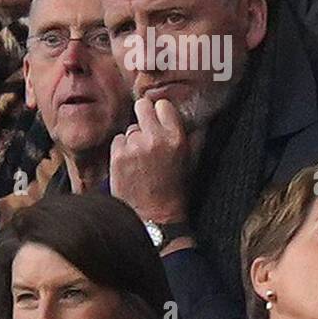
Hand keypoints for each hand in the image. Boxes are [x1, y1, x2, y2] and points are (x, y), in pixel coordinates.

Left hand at [109, 97, 191, 224]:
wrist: (154, 214)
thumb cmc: (174, 188)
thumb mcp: (191, 160)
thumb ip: (194, 136)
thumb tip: (199, 118)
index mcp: (177, 137)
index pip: (162, 105)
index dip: (160, 113)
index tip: (160, 121)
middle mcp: (156, 138)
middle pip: (142, 106)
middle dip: (143, 116)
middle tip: (147, 132)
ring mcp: (135, 146)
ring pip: (130, 128)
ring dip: (134, 138)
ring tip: (142, 157)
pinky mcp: (118, 155)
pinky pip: (118, 140)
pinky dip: (122, 149)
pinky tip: (131, 163)